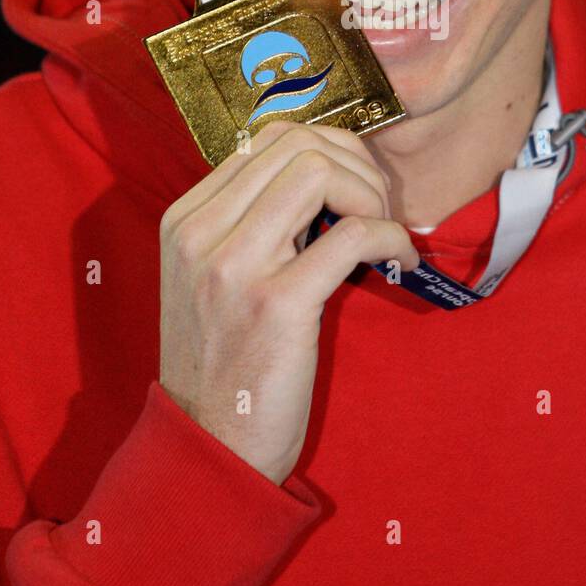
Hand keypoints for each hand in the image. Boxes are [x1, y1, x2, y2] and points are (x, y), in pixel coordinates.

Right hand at [158, 121, 419, 484]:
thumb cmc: (224, 364)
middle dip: (356, 164)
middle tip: (378, 208)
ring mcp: (235, 266)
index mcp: (184, 219)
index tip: (354, 189)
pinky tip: (400, 260)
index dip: (329, 149)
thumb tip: (322, 176)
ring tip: (384, 230)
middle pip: (298, 143)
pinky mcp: (277, 304)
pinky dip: (390, 237)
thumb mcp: (212, 279)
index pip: (267, 137)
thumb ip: (248, 225)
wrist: (208, 448)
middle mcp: (201, 232)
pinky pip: (353, 234)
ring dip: (372, 193)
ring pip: (320, 171)